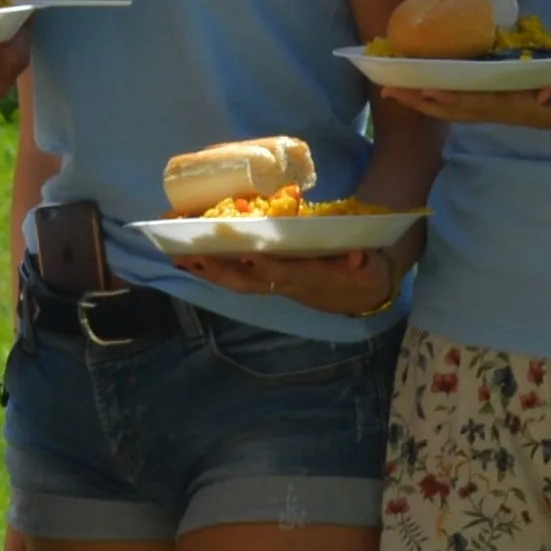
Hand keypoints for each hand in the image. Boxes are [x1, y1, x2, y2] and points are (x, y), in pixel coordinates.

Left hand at [169, 244, 400, 316]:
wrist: (356, 293)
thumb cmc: (362, 273)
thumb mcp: (371, 268)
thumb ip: (364, 263)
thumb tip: (358, 257)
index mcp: (309, 278)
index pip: (285, 275)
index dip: (268, 268)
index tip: (250, 257)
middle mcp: (285, 285)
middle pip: (247, 283)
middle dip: (221, 272)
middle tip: (194, 258)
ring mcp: (272, 284)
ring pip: (235, 282)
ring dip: (207, 272)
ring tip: (179, 257)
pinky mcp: (264, 279)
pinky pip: (233, 275)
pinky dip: (209, 268)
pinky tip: (185, 257)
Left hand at [380, 75, 550, 143]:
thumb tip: (543, 93)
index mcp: (523, 108)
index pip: (476, 103)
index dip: (446, 98)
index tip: (416, 89)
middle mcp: (510, 109)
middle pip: (458, 108)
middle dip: (423, 100)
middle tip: (387, 90)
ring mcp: (512, 107)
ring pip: (463, 105)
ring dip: (431, 99)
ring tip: (400, 90)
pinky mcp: (517, 101)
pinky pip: (476, 98)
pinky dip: (453, 91)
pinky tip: (439, 83)